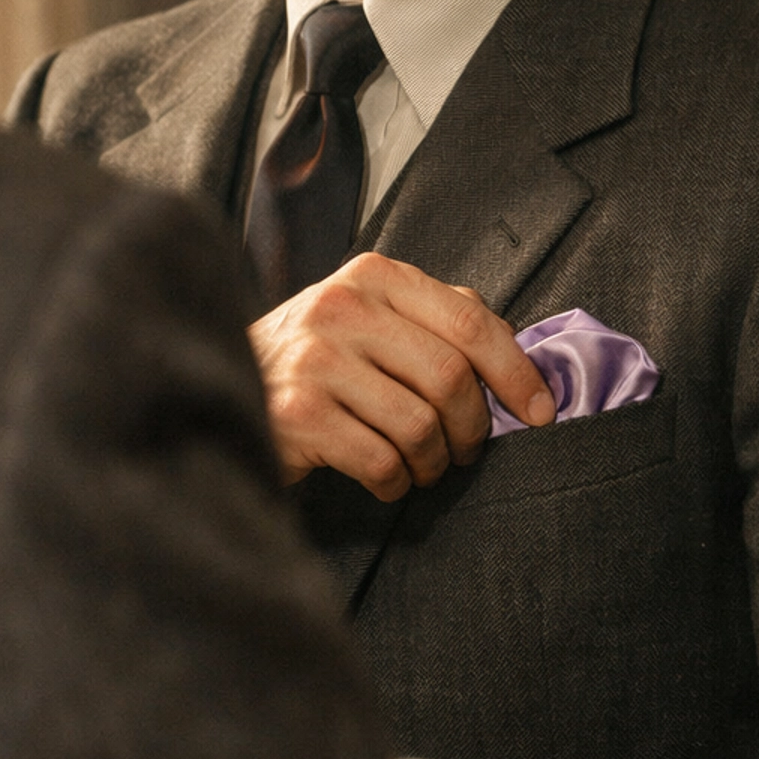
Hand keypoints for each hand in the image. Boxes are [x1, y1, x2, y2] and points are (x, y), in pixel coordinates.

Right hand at [248, 253, 556, 500]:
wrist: (218, 386)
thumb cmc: (312, 363)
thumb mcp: (369, 320)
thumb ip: (435, 320)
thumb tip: (518, 352)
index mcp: (372, 277)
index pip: (469, 321)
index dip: (516, 373)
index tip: (540, 412)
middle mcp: (341, 307)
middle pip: (451, 378)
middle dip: (472, 428)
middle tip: (465, 450)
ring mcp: (314, 358)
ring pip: (420, 425)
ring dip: (432, 462)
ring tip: (420, 465)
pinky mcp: (295, 412)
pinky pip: (382, 461)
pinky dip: (395, 482)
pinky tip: (385, 478)